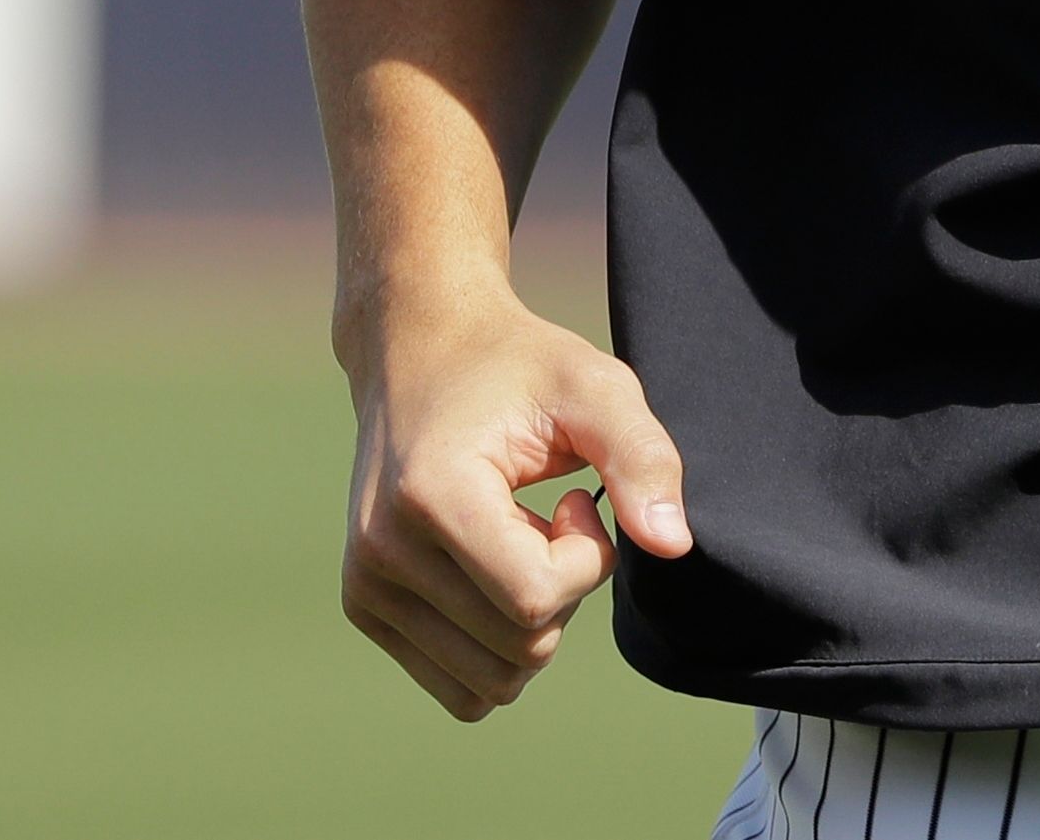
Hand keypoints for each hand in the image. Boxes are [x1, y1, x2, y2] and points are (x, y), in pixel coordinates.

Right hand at [339, 283, 692, 720]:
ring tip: (521, 540)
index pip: (535, 599)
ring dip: (533, 625)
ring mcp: (365, 588)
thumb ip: (642, 458)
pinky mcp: (366, 608)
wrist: (419, 351)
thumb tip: (673, 545)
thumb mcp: (594, 386)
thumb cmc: (516, 366)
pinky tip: (496, 571)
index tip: (579, 498)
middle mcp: (381, 553)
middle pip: (520, 648)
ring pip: (493, 683)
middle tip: (554, 515)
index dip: (587, 559)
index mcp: (429, 496)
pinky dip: (498, 648)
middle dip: (566, 590)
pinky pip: (461, 689)